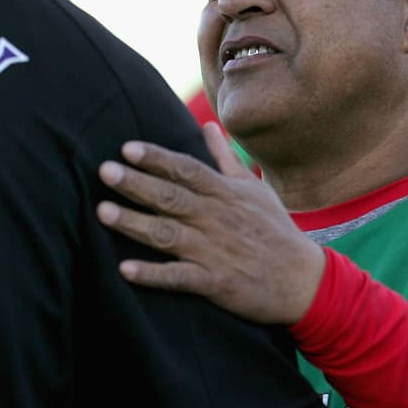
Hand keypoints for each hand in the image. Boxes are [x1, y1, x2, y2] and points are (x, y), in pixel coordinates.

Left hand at [97, 123, 325, 325]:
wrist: (304, 281)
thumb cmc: (275, 230)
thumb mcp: (254, 189)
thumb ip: (225, 159)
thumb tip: (207, 126)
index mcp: (224, 194)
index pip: (186, 170)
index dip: (157, 159)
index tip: (127, 147)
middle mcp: (216, 218)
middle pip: (171, 197)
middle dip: (136, 183)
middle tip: (104, 171)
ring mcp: (214, 251)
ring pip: (168, 234)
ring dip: (135, 223)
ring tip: (103, 212)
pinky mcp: (215, 282)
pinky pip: (179, 277)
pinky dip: (153, 274)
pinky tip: (125, 269)